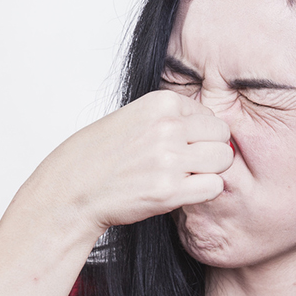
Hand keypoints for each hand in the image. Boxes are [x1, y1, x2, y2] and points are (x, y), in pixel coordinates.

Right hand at [33, 90, 232, 234]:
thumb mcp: (135, 118)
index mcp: (161, 104)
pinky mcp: (169, 191)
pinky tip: (183, 192)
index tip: (180, 147)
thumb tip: (212, 127)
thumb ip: (172, 118)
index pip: (209, 116)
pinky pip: (214, 187)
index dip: (200, 135)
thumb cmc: (100, 156)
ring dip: (209, 172)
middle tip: (188, 165)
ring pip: (223, 160)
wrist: (72, 189)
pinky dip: (203, 192)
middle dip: (210, 152)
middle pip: (222, 136)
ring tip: (184, 178)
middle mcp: (168, 127)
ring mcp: (169, 159)